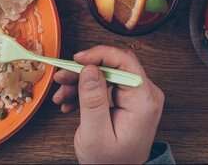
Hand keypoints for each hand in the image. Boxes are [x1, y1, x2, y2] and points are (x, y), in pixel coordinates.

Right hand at [51, 46, 163, 163]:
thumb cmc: (111, 163)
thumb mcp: (95, 134)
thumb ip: (92, 101)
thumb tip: (90, 69)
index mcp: (143, 101)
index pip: (125, 62)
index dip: (99, 54)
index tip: (77, 59)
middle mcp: (145, 94)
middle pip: (114, 66)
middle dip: (85, 70)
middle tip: (62, 77)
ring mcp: (138, 97)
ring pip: (107, 75)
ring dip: (81, 82)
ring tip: (61, 94)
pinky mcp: (128, 100)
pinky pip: (106, 86)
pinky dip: (87, 91)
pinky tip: (70, 102)